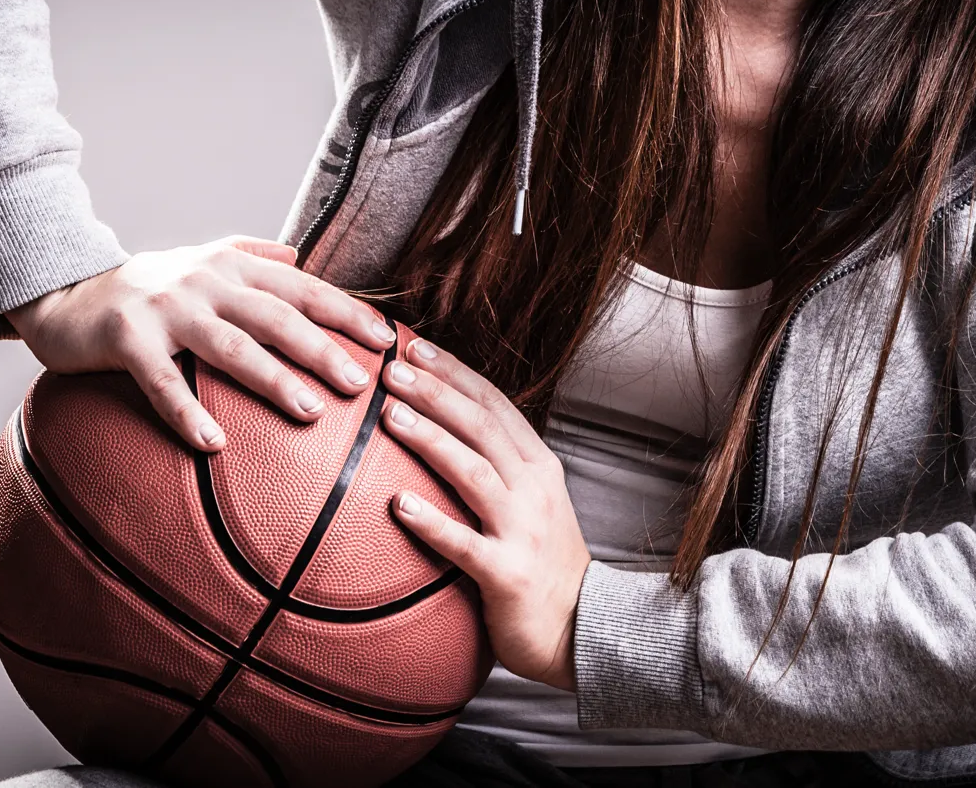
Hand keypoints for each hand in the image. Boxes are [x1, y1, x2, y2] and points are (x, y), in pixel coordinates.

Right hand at [6, 235, 396, 451]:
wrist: (64, 291)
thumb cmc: (148, 287)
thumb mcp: (201, 261)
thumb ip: (252, 256)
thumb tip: (301, 257)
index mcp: (231, 267)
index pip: (302, 289)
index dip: (347, 313)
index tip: (389, 341)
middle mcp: (204, 283)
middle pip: (276, 317)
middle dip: (322, 349)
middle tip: (361, 384)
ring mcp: (165, 309)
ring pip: (230, 346)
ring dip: (272, 379)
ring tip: (309, 412)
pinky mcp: (126, 341)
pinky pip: (162, 382)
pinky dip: (187, 413)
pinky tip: (213, 444)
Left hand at [378, 338, 591, 690]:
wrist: (585, 628)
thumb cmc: (543, 563)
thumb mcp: (532, 502)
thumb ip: (497, 465)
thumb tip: (444, 427)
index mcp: (539, 466)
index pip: (494, 404)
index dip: (454, 372)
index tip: (413, 346)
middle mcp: (534, 489)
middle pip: (481, 427)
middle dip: (435, 392)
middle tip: (391, 369)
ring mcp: (523, 530)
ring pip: (474, 472)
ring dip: (431, 439)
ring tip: (390, 416)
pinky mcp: (508, 573)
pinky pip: (464, 544)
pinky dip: (432, 522)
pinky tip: (398, 505)